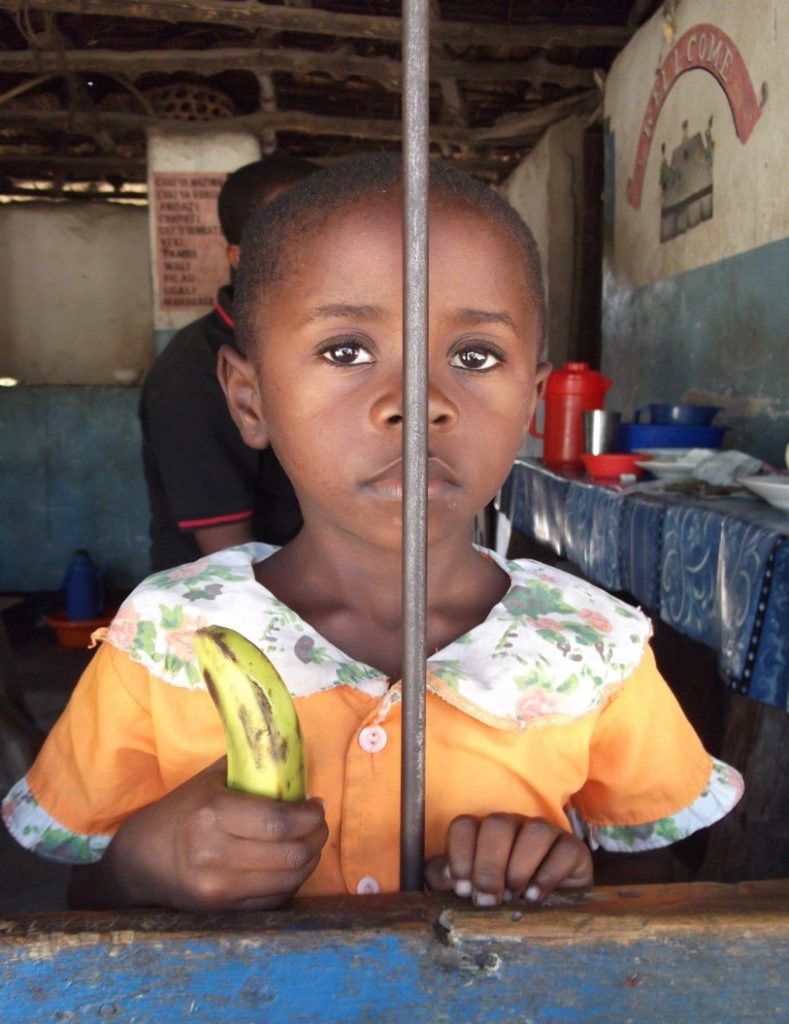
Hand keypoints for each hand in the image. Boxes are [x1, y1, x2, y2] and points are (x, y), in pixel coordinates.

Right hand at [69, 759, 327, 910]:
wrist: (138, 863)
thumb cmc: (179, 813)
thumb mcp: (208, 780)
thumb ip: (249, 768)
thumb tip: (293, 762)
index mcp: (214, 814)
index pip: (279, 822)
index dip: (309, 816)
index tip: (316, 805)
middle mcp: (216, 855)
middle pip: (290, 854)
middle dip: (317, 837)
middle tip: (319, 824)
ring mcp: (219, 889)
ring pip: (288, 880)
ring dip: (309, 860)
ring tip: (309, 843)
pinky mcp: (222, 911)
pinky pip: (274, 900)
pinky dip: (290, 881)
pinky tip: (290, 864)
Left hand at [424, 813, 591, 906]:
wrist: (549, 912)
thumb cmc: (502, 897)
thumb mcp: (473, 890)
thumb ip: (449, 879)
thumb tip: (440, 874)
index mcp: (484, 831)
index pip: (465, 825)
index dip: (459, 855)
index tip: (462, 888)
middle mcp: (513, 826)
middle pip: (497, 825)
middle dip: (489, 865)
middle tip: (487, 900)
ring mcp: (545, 833)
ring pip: (534, 830)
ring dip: (519, 866)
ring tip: (514, 897)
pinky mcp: (573, 849)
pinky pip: (565, 849)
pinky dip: (548, 874)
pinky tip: (535, 897)